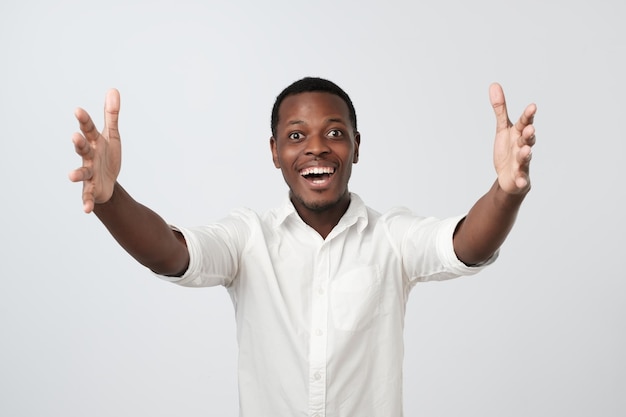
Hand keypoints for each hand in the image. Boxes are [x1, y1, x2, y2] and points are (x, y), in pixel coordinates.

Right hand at [68, 89, 121, 212]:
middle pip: (82, 149)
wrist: (108, 182)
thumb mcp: (112, 135)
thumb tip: (113, 90)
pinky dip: (87, 202)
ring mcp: (89, 173)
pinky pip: (88, 196)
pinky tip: (86, 210)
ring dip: (76, 174)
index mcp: (94, 142)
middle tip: (75, 137)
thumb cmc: (107, 155)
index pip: (88, 128)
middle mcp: (88, 157)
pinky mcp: (91, 189)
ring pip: (81, 173)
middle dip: (78, 143)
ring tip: (70, 176)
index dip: (83, 120)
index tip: (78, 110)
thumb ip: (111, 115)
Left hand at [490, 83, 536, 193]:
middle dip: (528, 134)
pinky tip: (520, 180)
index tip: (533, 106)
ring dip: (525, 154)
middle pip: (527, 139)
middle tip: (530, 128)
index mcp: (519, 133)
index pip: (524, 122)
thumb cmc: (508, 149)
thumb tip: (494, 84)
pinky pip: (521, 178)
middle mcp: (523, 146)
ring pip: (525, 157)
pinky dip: (521, 179)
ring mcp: (522, 162)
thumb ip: (500, 109)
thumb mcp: (502, 128)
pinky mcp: (519, 176)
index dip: (528, 115)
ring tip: (525, 150)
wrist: (508, 175)